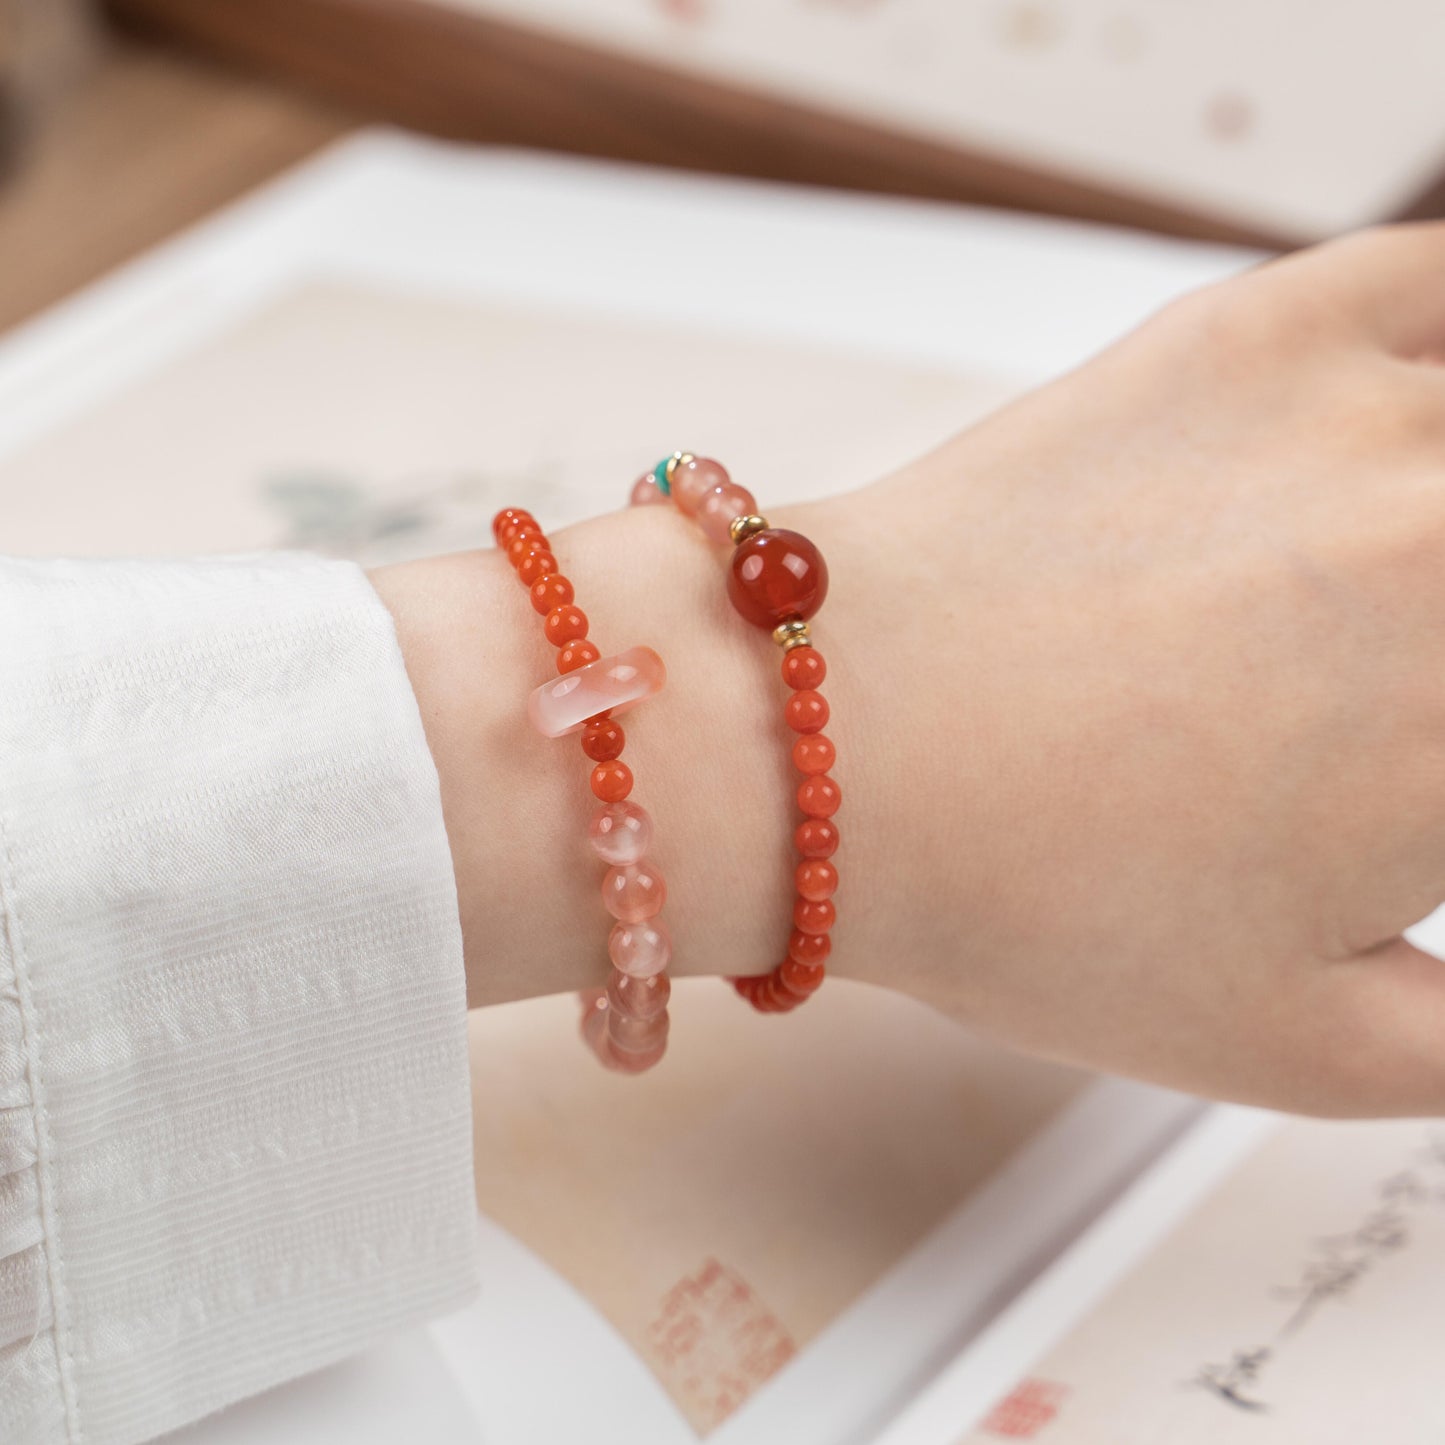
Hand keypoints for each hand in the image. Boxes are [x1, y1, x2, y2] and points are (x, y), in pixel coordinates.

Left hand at [374, 224, 1444, 1119]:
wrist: (829, 741)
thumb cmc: (1027, 896)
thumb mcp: (1296, 1047)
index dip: (1435, 764)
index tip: (1405, 776)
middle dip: (1424, 668)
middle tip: (1372, 689)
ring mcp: (1378, 423)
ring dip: (1426, 513)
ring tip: (1370, 579)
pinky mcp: (1264, 330)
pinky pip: (1434, 286)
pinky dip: (1439, 339)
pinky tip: (1405, 416)